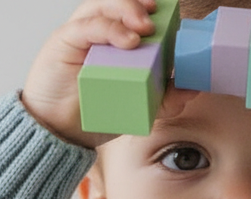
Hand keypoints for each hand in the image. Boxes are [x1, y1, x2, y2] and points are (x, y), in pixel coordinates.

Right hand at [21, 0, 191, 148]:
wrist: (59, 133)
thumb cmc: (94, 115)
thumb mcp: (137, 108)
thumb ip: (164, 100)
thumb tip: (192, 89)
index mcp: (114, 42)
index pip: (133, 16)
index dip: (152, 10)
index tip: (175, 18)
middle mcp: (98, 32)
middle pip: (119, 4)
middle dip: (142, 6)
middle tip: (161, 19)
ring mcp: (81, 34)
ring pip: (104, 7)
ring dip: (128, 11)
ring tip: (146, 27)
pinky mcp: (65, 40)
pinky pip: (88, 26)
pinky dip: (110, 29)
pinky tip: (128, 41)